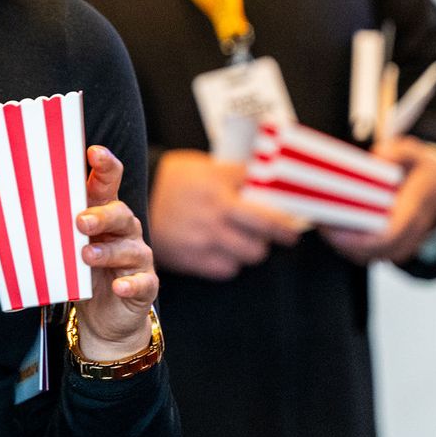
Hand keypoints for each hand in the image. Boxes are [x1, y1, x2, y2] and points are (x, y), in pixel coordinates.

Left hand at [0, 145, 158, 357]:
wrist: (103, 316)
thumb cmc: (74, 271)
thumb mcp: (42, 252)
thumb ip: (6, 237)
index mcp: (97, 210)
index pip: (105, 180)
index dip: (104, 164)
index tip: (93, 152)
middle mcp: (120, 228)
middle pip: (119, 209)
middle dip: (102, 212)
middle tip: (79, 220)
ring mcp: (134, 255)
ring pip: (128, 244)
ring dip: (106, 249)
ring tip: (84, 254)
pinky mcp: (143, 284)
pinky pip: (141, 280)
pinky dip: (130, 283)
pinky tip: (117, 286)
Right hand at [147, 149, 306, 279]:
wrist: (139, 199)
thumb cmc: (176, 180)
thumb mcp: (206, 167)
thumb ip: (237, 175)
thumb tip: (270, 180)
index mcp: (220, 189)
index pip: (267, 206)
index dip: (287, 215)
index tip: (296, 220)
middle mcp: (215, 215)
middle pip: (266, 230)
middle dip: (281, 233)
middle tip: (286, 233)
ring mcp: (204, 239)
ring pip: (251, 253)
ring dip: (256, 248)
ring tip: (251, 241)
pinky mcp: (193, 259)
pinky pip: (228, 269)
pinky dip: (232, 262)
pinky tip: (227, 251)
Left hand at [323, 136, 435, 265]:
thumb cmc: (420, 172)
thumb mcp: (415, 153)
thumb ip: (399, 151)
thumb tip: (379, 155)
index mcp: (415, 211)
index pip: (390, 235)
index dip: (360, 238)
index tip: (333, 229)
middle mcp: (410, 235)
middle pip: (372, 251)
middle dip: (341, 240)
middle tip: (318, 221)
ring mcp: (401, 246)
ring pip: (366, 256)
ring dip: (340, 244)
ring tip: (320, 222)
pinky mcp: (389, 250)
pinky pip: (365, 256)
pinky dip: (346, 246)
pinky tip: (329, 227)